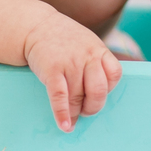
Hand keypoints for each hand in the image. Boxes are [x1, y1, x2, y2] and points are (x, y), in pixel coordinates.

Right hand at [24, 12, 122, 131]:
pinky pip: (60, 97)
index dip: (108, 89)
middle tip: (85, 111)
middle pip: (98, 91)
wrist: (36, 26)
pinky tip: (64, 125)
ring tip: (71, 118)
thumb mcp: (87, 43)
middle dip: (93, 107)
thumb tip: (100, 93)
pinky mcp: (52, 70)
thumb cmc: (64, 39)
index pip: (114, 75)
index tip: (98, 94)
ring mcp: (70, 63)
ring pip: (78, 98)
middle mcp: (87, 56)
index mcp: (99, 49)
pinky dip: (62, 114)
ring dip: (75, 113)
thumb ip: (97, 61)